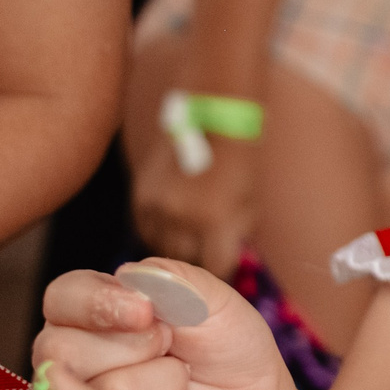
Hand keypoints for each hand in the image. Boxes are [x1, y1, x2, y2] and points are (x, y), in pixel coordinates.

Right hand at [29, 262, 291, 389]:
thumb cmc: (227, 343)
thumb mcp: (211, 299)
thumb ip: (170, 280)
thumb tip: (129, 276)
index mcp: (87, 312)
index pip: (62, 298)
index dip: (98, 304)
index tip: (146, 312)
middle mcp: (71, 360)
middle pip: (66, 351)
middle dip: (140, 346)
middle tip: (173, 347)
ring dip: (168, 382)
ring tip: (184, 380)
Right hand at [130, 122, 258, 280]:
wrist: (213, 121)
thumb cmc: (240, 163)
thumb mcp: (248, 203)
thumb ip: (234, 235)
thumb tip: (224, 260)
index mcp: (215, 221)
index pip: (214, 266)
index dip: (221, 269)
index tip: (223, 267)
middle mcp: (182, 218)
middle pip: (185, 260)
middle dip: (197, 261)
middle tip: (204, 259)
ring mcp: (158, 207)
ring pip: (161, 248)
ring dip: (174, 249)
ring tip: (186, 245)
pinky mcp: (140, 197)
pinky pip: (145, 230)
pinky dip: (157, 233)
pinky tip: (169, 231)